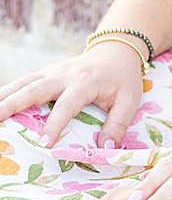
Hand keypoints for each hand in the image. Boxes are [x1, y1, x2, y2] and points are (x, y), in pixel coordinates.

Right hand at [0, 42, 145, 148]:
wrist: (117, 51)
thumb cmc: (123, 79)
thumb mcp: (130, 100)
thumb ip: (119, 123)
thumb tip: (106, 147)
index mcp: (86, 83)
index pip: (66, 105)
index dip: (55, 124)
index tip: (44, 144)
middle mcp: (65, 75)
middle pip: (35, 89)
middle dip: (13, 104)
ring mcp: (52, 71)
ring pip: (23, 83)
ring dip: (3, 97)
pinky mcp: (45, 72)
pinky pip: (23, 81)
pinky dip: (7, 91)